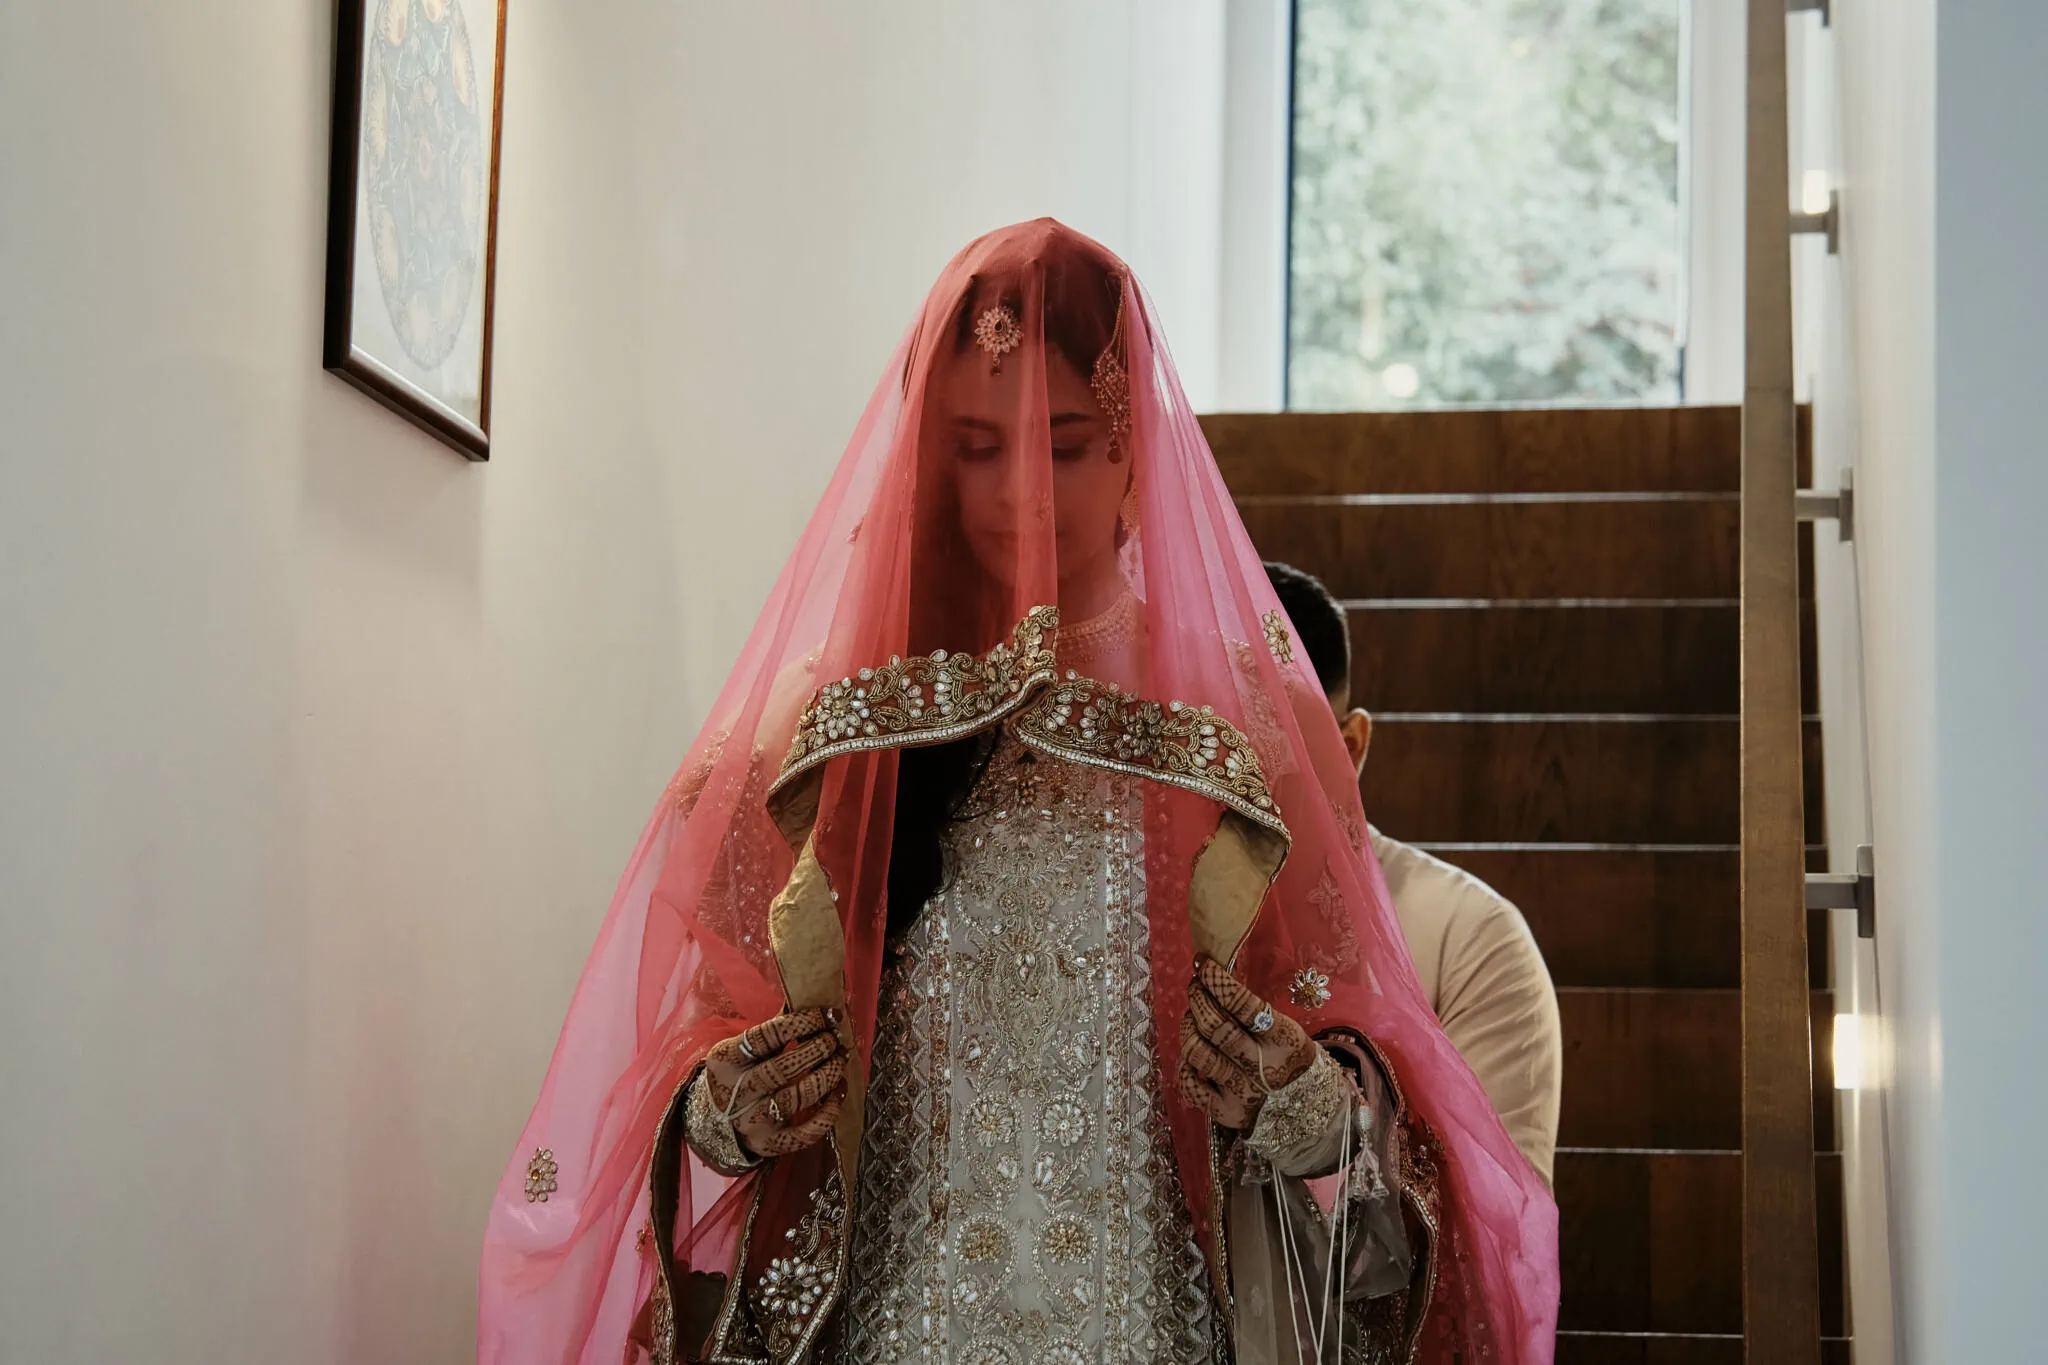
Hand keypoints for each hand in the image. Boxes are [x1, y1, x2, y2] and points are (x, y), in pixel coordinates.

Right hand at [701, 1008, 846, 1158]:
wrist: (712, 1123)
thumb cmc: (737, 1075)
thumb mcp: (741, 1049)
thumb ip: (773, 1030)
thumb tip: (812, 1002)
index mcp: (726, 1061)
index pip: (765, 1037)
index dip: (800, 1023)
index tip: (826, 1015)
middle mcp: (735, 1093)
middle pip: (782, 1068)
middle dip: (816, 1050)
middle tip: (833, 1039)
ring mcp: (752, 1122)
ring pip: (796, 1098)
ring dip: (826, 1076)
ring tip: (839, 1060)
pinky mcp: (769, 1144)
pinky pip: (805, 1133)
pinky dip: (828, 1113)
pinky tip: (838, 1092)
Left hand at [1178, 956, 1317, 1129]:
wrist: (1310, 1111)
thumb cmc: (1289, 1059)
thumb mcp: (1285, 1030)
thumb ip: (1254, 1013)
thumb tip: (1214, 980)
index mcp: (1283, 1041)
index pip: (1244, 1006)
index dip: (1218, 982)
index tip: (1203, 964)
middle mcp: (1262, 1068)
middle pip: (1216, 1027)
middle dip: (1199, 999)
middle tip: (1195, 987)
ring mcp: (1243, 1092)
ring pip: (1199, 1053)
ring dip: (1189, 1028)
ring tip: (1192, 1019)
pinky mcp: (1227, 1113)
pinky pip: (1191, 1085)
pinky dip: (1185, 1066)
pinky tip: (1191, 1057)